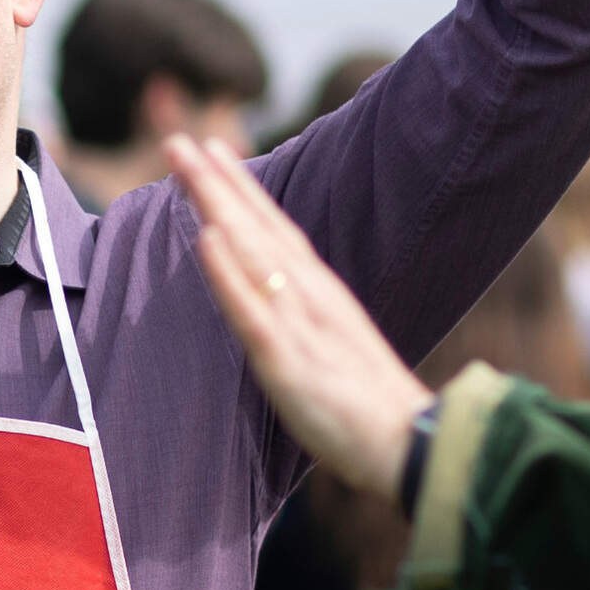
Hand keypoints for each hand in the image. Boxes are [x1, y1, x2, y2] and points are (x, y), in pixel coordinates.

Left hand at [167, 134, 435, 501]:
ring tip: (185, 164)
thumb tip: (277, 308)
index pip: (275, 230)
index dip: (242, 190)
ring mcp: (299, 325)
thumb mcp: (333, 353)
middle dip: (217, 182)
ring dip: (216, 205)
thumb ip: (305, 326)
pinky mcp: (288, 361)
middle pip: (257, 227)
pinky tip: (206, 239)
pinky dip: (228, 273)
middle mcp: (311, 297)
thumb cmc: (370, 411)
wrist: (411, 448)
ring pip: (250, 252)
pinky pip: (253, 311)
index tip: (212, 151)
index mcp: (322, 296)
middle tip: (178, 141)